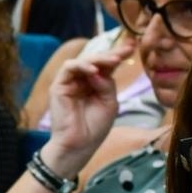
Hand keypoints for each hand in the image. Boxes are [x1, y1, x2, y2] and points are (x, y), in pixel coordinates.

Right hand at [41, 44, 132, 177]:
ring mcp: (69, 82)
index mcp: (95, 84)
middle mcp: (81, 80)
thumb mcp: (109, 103)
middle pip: (95, 60)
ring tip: (113, 61)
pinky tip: (93, 70)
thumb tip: (99, 70)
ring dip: (98, 59)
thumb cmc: (94, 128)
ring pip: (82, 61)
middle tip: (125, 52)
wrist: (79, 145)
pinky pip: (68, 68)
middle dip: (111, 54)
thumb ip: (107, 84)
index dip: (118, 55)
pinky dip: (81, 66)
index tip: (133, 47)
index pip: (106, 66)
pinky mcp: (58, 86)